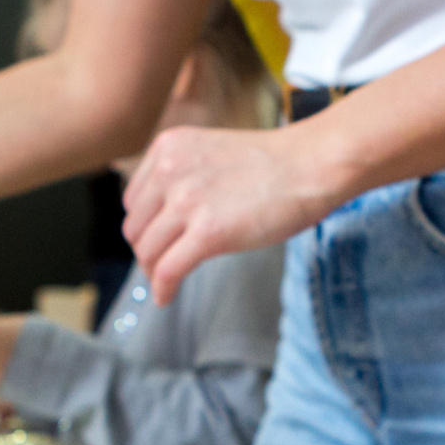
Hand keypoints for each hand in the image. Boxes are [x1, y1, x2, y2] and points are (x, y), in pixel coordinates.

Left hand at [121, 124, 339, 302]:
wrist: (310, 166)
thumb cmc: (274, 164)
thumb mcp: (210, 154)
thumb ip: (183, 176)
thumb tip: (164, 221)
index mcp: (168, 147)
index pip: (134, 199)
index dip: (145, 226)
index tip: (158, 242)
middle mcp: (169, 171)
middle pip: (135, 228)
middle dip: (147, 251)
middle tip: (163, 266)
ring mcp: (187, 201)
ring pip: (147, 251)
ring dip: (154, 272)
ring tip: (167, 281)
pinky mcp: (208, 232)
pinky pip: (167, 270)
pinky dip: (162, 289)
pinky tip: (166, 297)